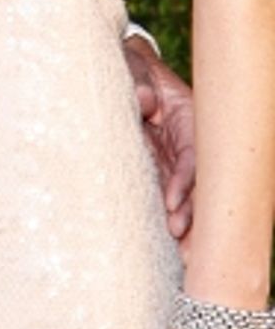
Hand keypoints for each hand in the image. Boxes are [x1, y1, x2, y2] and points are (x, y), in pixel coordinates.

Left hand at [123, 36, 194, 241]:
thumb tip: (142, 101)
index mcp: (189, 122)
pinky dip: (175, 222)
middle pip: (197, 186)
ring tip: (186, 259)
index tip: (174, 203)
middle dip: (194, 218)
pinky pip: (171, 200)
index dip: (185, 181)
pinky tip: (177, 249)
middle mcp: (188, 147)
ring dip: (189, 229)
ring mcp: (176, 162)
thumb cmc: (136, 71)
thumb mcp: (137, 69)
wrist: (131, 74)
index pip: (192, 157)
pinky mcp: (162, 171)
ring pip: (188, 200)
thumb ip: (139, 81)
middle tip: (186, 248)